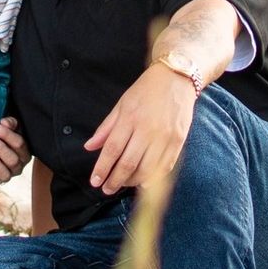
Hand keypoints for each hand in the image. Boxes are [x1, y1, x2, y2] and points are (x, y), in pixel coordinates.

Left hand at [0, 116, 29, 191]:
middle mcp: (18, 166)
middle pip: (13, 161)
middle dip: (0, 148)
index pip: (20, 144)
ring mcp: (7, 175)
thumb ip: (10, 123)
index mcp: (24, 152)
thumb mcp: (9, 126)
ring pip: (5, 175)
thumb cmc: (2, 135)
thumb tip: (4, 122)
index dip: (6, 135)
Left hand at [83, 65, 195, 193]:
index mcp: (130, 118)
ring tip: (123, 184)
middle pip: (128, 163)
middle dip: (115, 180)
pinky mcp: (178, 140)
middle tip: (107, 189)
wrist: (176, 79)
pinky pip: (165, 166)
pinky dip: (154, 179)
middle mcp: (147, 129)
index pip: (112, 149)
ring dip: (132, 182)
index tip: (95, 181)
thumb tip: (89, 147)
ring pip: (147, 169)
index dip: (102, 168)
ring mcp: (165, 136)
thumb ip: (106, 128)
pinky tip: (144, 184)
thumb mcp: (121, 105)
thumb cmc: (146, 91)